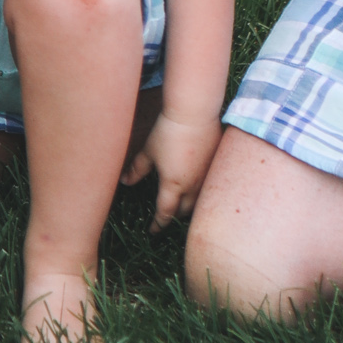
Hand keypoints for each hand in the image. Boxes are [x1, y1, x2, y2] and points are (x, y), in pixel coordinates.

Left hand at [122, 109, 222, 227]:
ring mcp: (207, 176)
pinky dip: (202, 192)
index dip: (158, 224)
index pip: (165, 214)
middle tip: (167, 216)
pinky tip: (198, 185)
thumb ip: (137, 169)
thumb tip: (125, 181)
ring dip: (190, 206)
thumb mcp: (149, 151)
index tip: (152, 230)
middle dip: (174, 216)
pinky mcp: (217, 164)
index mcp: (173, 186)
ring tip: (183, 205)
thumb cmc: (168, 131)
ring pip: (200, 201)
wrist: (195, 112)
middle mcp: (192, 186)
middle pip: (184, 212)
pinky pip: (210, 187)